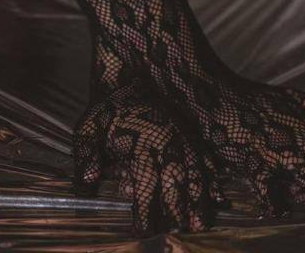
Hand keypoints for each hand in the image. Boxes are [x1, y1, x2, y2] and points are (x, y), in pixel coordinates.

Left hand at [72, 80, 225, 235]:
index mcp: (142, 142)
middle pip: (174, 181)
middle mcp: (166, 142)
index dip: (144, 210)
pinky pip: (206, 159)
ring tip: (199, 222)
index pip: (145, 183)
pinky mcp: (190, 135)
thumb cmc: (108, 108)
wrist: (128, 74)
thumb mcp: (89, 127)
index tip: (141, 230)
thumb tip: (87, 182)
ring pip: (194, 172)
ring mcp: (181, 138)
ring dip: (198, 200)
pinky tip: (218, 198)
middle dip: (175, 209)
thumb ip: (87, 155)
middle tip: (176, 229)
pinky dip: (212, 179)